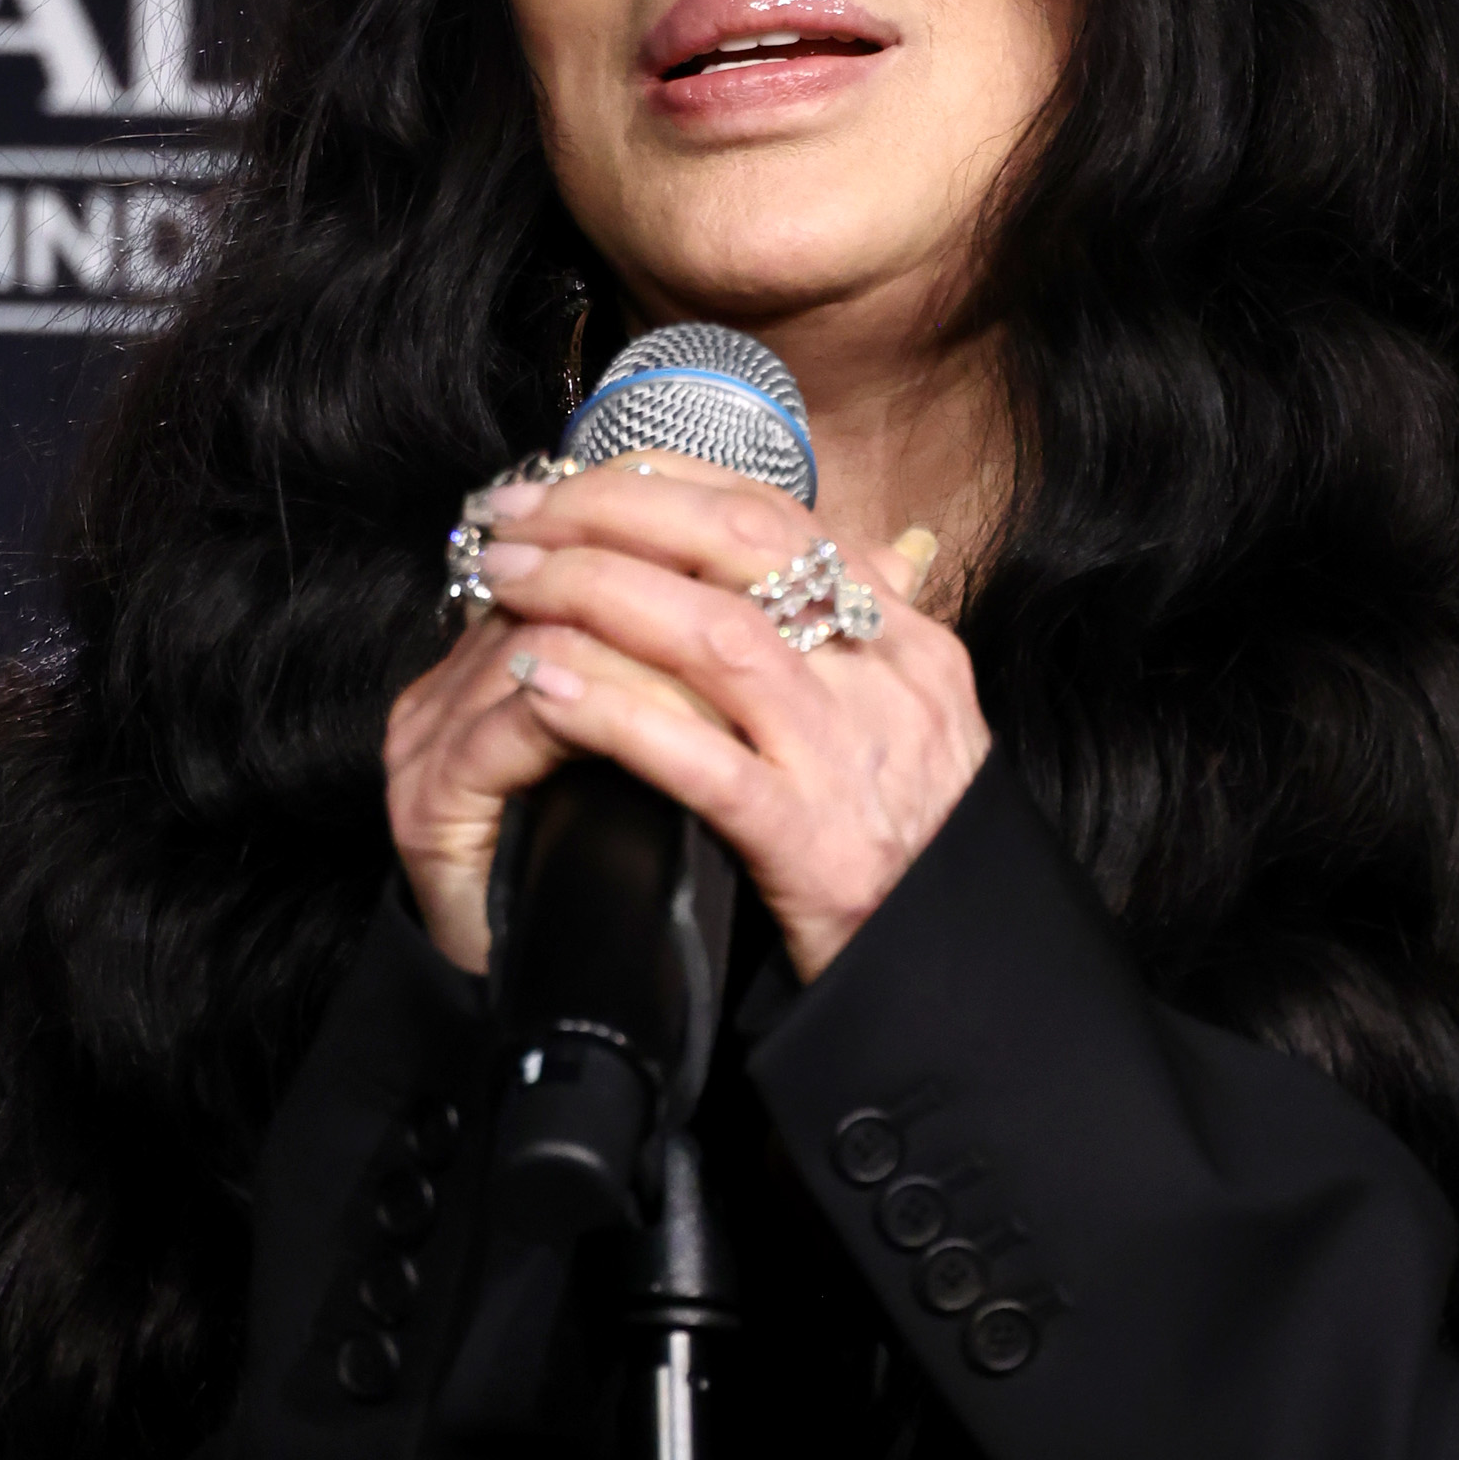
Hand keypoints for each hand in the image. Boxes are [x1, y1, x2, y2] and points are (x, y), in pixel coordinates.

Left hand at [382, 460, 988, 981]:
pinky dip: (614, 712)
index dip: (659, 483)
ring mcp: (849, 758)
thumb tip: (887, 541)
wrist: (953, 978)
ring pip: (715, 635)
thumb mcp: (918, 721)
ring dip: (593, 595)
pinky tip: (543, 689)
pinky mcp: (814, 845)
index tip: (570, 481)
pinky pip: (701, 759)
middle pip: (735, 549)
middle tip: (510, 523)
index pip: (775, 516)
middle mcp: (885, 678)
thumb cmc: (917, 848)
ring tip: (505, 587)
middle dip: (607, 518)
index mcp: (906, 638)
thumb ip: (880, 631)